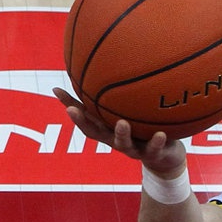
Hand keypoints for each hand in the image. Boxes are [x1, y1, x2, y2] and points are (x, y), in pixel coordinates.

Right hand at [53, 88, 186, 174]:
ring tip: (122, 122)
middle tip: (71, 110)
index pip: (85, 117)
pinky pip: (154, 148)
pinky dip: (157, 142)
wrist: (166, 157)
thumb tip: (107, 64)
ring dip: (121, 134)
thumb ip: (120, 95)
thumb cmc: (145, 129)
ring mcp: (132, 148)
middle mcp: (115, 139)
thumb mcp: (133, 111)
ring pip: (123, 143)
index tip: (55, 90)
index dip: (70, 105)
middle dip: (81, 122)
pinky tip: (161, 134)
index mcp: (108, 128)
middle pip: (94, 133)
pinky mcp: (152, 155)